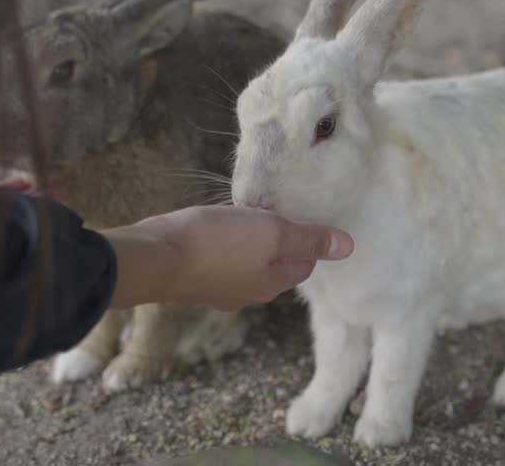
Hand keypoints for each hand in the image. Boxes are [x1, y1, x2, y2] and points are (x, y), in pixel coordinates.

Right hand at [101, 205, 353, 310]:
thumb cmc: (217, 243)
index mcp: (272, 284)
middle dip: (277, 240)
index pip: (305, 263)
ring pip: (246, 261)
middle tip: (272, 210)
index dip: (306, 237)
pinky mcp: (194, 277)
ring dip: (249, 239)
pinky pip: (219, 258)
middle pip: (276, 264)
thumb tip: (349, 247)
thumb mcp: (272, 233)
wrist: (155, 256)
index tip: (298, 213)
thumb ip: (309, 239)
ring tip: (243, 213)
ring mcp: (218, 288)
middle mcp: (247, 293)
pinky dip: (223, 242)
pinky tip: (214, 224)